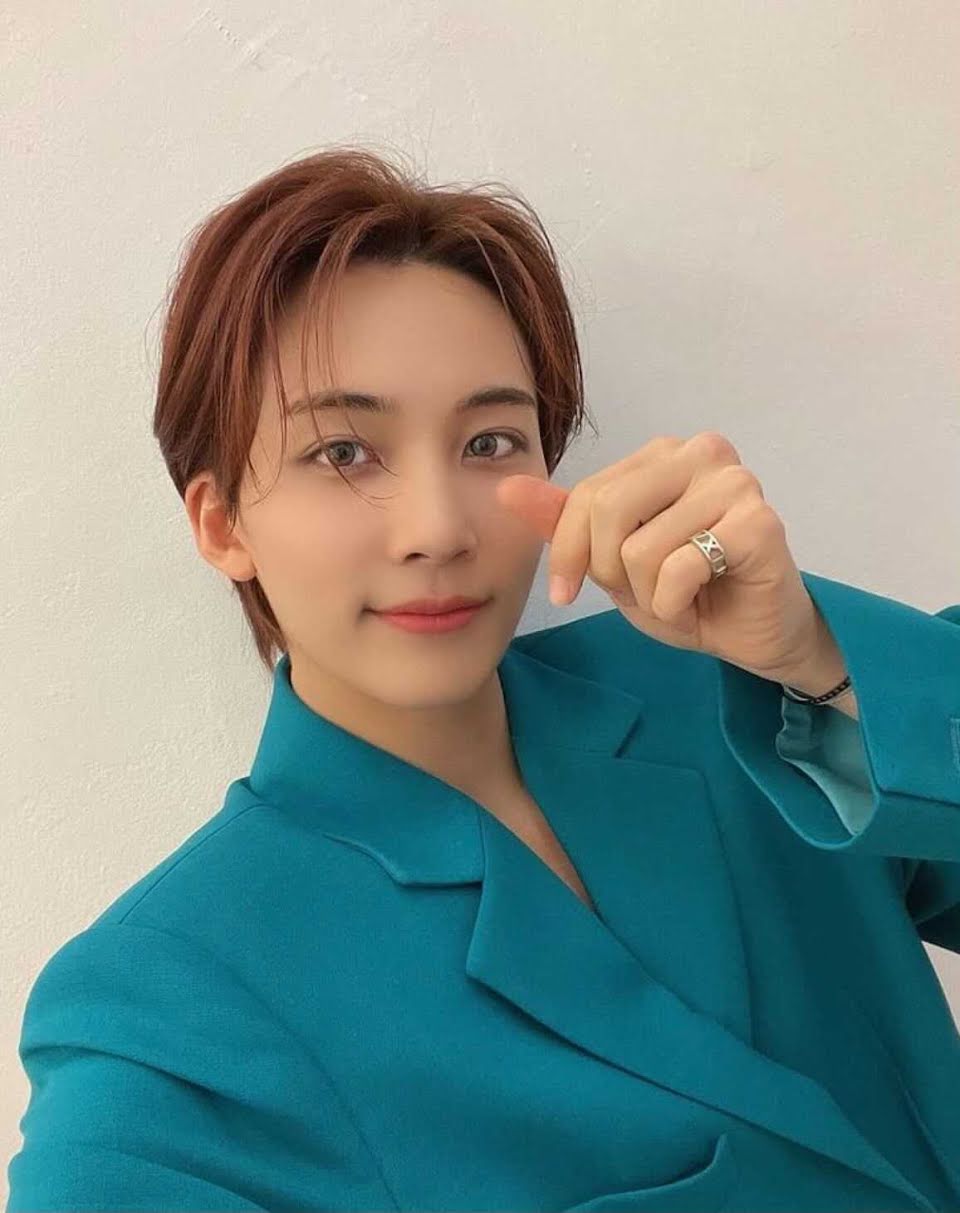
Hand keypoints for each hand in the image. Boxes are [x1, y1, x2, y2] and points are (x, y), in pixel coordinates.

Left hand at [496, 431, 824, 683]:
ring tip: (678, 597)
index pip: (585, 494)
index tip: (566, 591)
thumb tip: (506, 486)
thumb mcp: (611, 559)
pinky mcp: (760, 522)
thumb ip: (565, 521)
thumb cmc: (687, 593)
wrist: (752, 636)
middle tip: (642, 592)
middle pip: (608, 512)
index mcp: (662, 454)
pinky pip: (679, 569)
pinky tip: (699, 603)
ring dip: (649, 595)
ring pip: (641, 548)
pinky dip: (676, 604)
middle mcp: (702, 452)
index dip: (566, 552)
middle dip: (610, 572)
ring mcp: (735, 483)